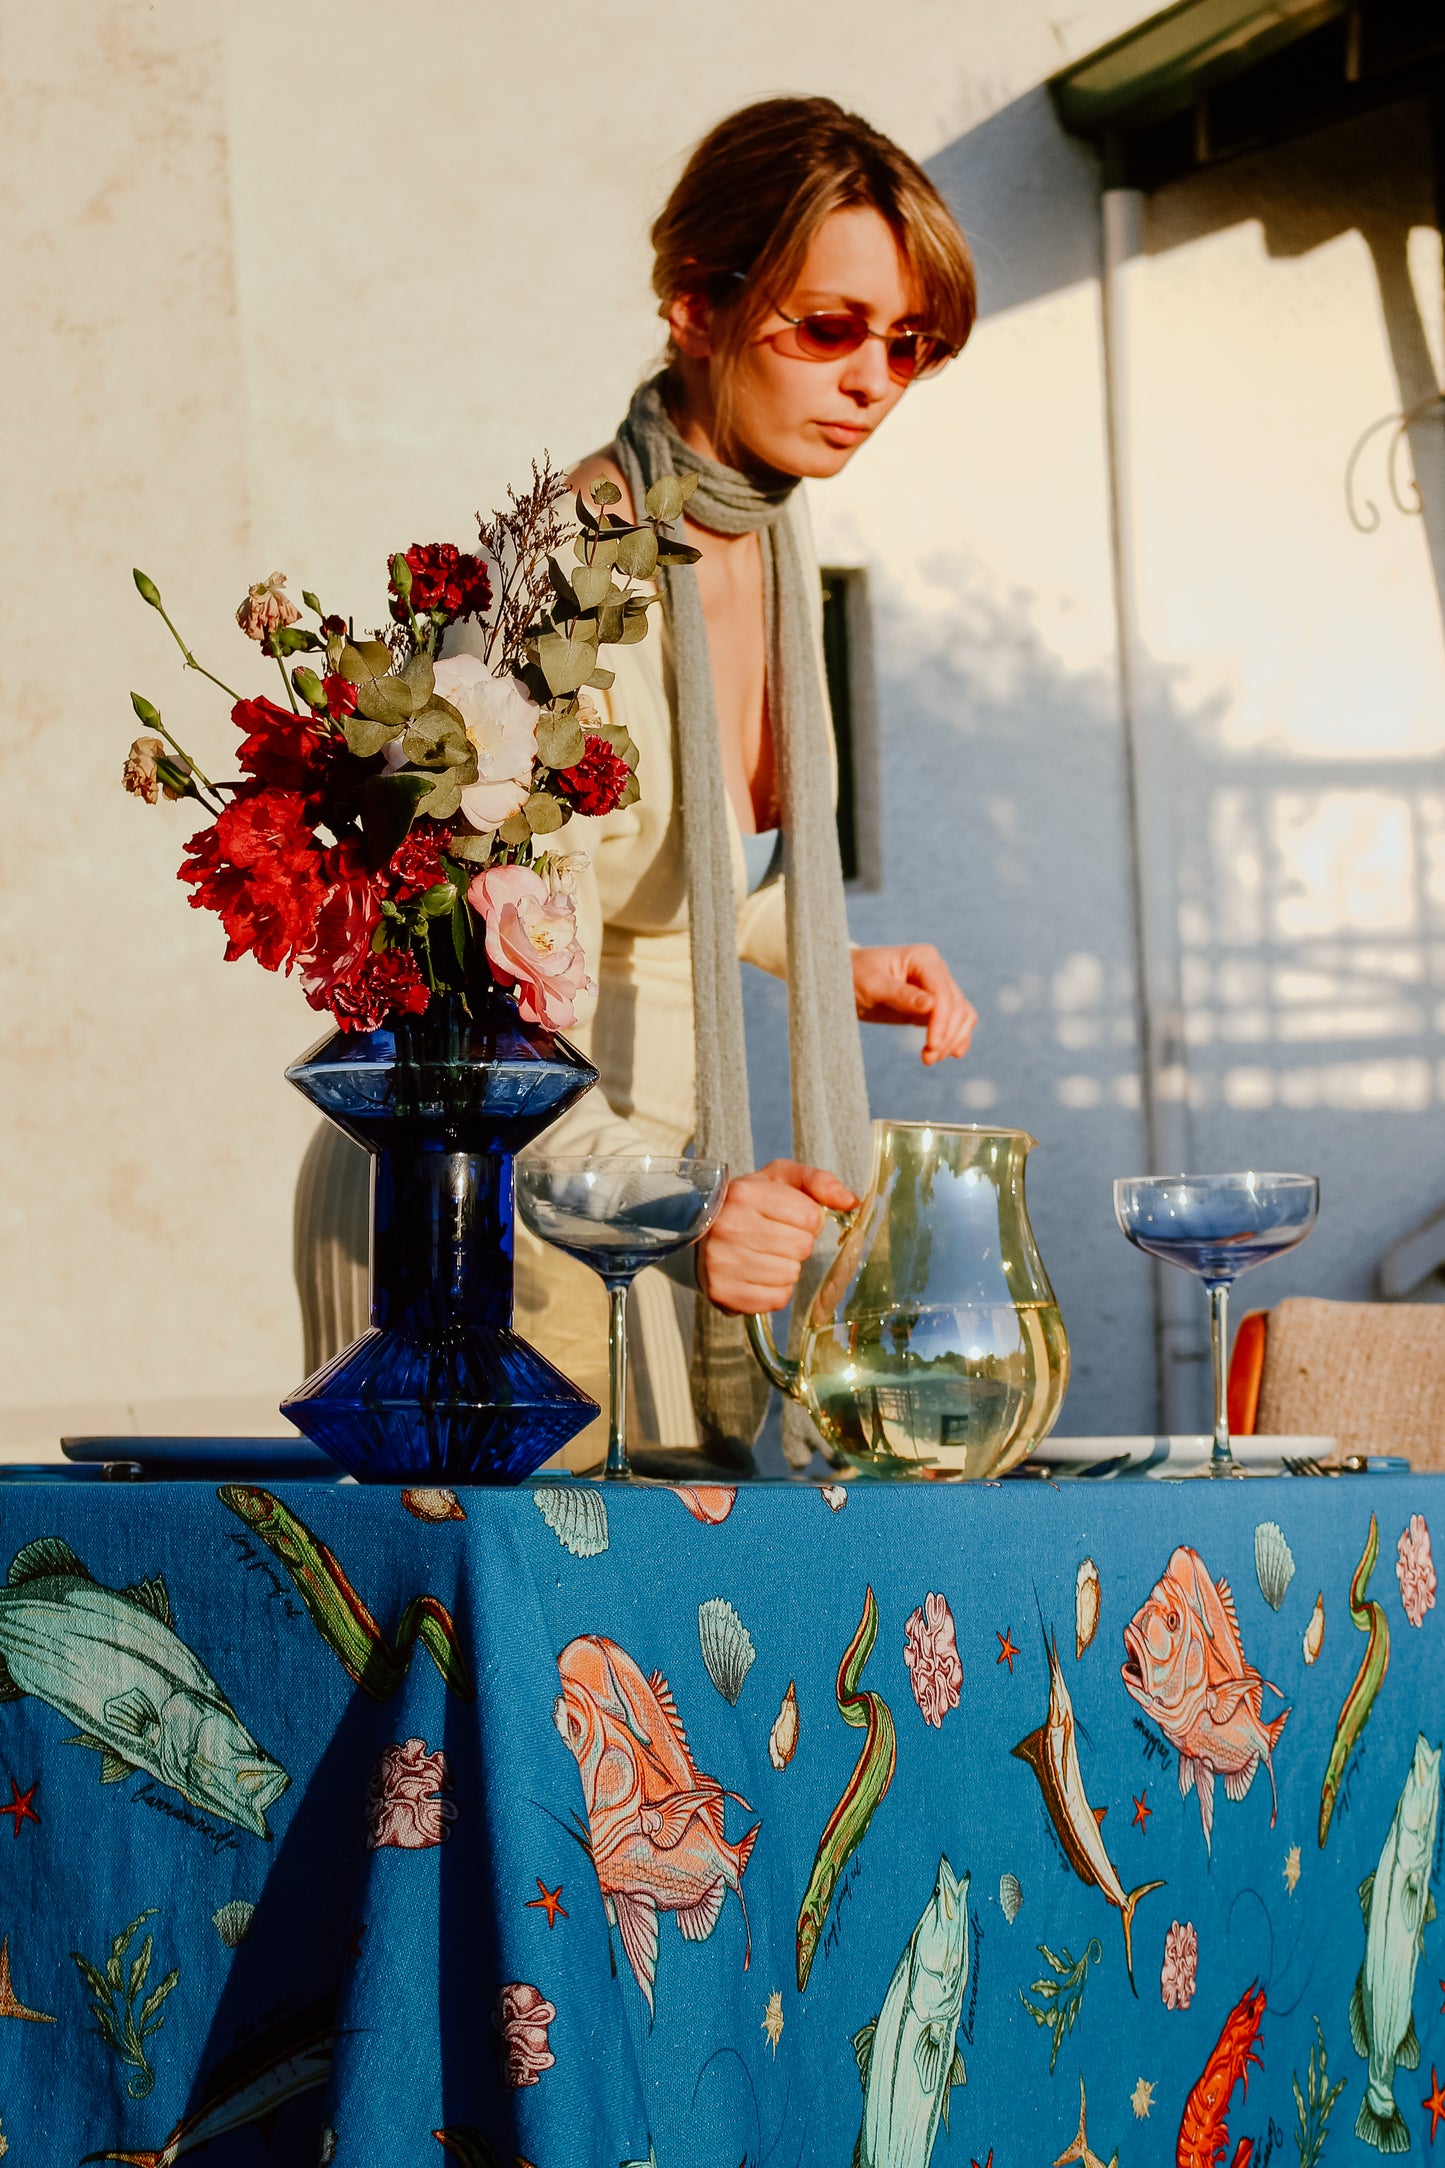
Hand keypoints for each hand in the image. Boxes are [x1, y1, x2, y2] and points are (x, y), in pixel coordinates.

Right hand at [698, 1159, 857, 1315]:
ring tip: (765, 1255)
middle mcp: (729, 1227)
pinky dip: (775, 1290)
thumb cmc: (746, 1204)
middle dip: (797, 1243)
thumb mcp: (779, 1179)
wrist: (697, 1233)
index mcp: (745, 1194)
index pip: (810, 1217)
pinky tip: (758, 1275)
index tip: (789, 1218)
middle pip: (801, 1247)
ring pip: (790, 1275)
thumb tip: (851, 1202)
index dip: (808, 1219)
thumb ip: (818, 1181)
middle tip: (776, 1237)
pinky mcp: (723, 1292)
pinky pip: (776, 1299)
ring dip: (787, 1267)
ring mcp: (722, 1262)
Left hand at [851, 944, 975, 1064]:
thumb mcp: (872, 985)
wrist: (847, 981)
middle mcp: (936, 970)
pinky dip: (956, 1038)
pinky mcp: (936, 1007)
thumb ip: (901, 995)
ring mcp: (938, 988)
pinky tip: (950, 1054)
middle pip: (957, 1005)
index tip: (932, 1044)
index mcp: (923, 958)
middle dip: (947, 1034)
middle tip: (928, 1059)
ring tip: (930, 1059)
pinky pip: (956, 1022)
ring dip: (952, 1039)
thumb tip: (931, 1006)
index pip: (942, 991)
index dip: (942, 1019)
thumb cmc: (855, 976)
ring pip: (962, 1015)